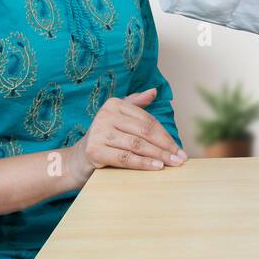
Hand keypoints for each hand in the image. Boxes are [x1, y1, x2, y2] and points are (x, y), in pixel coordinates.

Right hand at [67, 88, 185, 186]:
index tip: (178, 147)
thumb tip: (154, 91)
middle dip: (165, 146)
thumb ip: (136, 104)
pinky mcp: (95, 150)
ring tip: (172, 163)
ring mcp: (99, 132)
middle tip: (180, 158)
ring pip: (136, 145)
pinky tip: (157, 167)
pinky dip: (143, 163)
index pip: (147, 120)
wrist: (78, 159)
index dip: (165, 135)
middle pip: (144, 132)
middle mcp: (105, 115)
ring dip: (158, 155)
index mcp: (114, 104)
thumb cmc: (105, 138)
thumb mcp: (119, 118)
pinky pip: (125, 158)